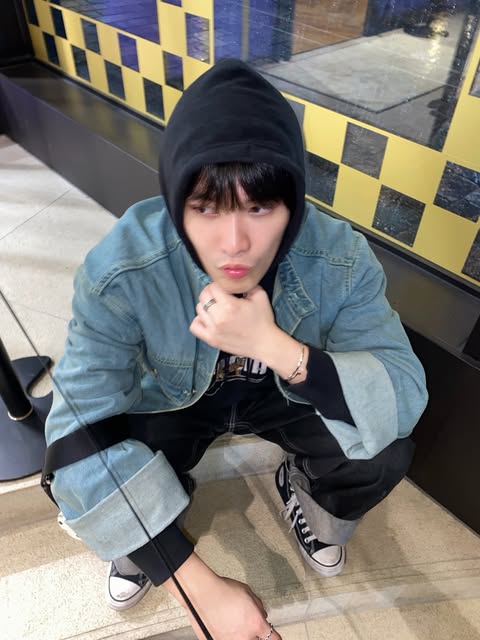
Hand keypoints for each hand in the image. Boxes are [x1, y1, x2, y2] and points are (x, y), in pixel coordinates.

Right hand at [164, 554, 281, 639]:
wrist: (203, 592)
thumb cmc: (223, 590)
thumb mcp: (248, 593)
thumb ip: (259, 607)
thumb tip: (262, 614)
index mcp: (256, 624)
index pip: (273, 638)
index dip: (273, 635)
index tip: (270, 634)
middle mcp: (245, 637)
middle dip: (256, 635)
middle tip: (250, 627)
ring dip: (242, 635)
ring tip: (234, 624)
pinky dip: (227, 635)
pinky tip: (224, 626)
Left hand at [190, 283, 308, 382]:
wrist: (264, 344)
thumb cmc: (263, 320)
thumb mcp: (260, 296)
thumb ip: (246, 284)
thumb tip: (235, 280)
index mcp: (230, 306)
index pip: (213, 287)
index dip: (219, 284)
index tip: (226, 288)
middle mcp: (219, 318)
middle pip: (203, 296)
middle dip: (211, 292)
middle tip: (220, 295)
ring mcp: (213, 330)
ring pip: (198, 309)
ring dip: (206, 305)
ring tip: (216, 307)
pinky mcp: (211, 340)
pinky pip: (194, 326)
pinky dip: (199, 320)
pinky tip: (209, 319)